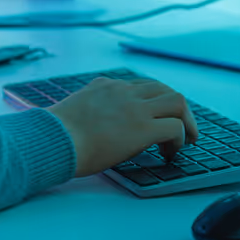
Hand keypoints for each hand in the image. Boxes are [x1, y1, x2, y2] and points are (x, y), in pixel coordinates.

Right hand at [48, 77, 198, 177]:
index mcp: (105, 86)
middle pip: (163, 88)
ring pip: (177, 101)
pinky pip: (174, 127)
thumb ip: (91, 111)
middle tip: (182, 128)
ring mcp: (134, 106)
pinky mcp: (142, 127)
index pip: (139, 86)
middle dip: (177, 108)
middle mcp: (122, 90)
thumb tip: (95, 128)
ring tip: (186, 140)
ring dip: (186, 121)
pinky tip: (170, 153)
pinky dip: (179, 139)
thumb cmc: (56, 135)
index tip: (155, 118)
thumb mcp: (74, 112)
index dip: (152, 103)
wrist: (53, 140)